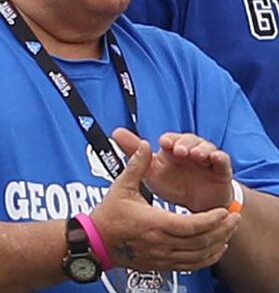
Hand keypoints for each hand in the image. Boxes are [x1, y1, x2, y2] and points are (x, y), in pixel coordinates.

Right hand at [90, 137, 238, 273]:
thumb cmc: (108, 214)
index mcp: (154, 223)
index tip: (222, 211)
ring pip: (200, 255)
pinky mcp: (162, 265)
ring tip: (228, 231)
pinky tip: (215, 248)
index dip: (211, 219)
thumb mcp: (121, 187)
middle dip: (222, 230)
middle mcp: (161, 243)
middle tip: (233, 218)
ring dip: (218, 243)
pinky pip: (192, 265)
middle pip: (201, 240)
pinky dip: (208, 258)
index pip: (192, 225)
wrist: (96, 242)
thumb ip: (137, 166)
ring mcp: (162, 256)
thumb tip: (146, 146)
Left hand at [115, 128, 237, 213]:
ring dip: (201, 148)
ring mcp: (207, 159)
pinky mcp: (222, 170)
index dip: (168, 140)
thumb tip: (116, 132)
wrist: (197, 208)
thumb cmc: (174, 186)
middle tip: (179, 150)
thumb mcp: (153, 172)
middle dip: (184, 143)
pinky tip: (215, 158)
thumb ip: (136, 154)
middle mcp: (191, 151)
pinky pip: (223, 161)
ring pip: (206, 147)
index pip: (171, 140)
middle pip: (190, 140)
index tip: (163, 143)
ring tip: (195, 154)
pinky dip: (220, 157)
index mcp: (173, 150)